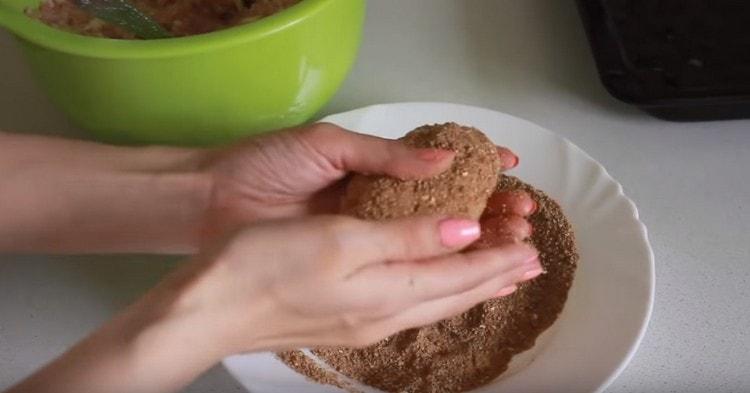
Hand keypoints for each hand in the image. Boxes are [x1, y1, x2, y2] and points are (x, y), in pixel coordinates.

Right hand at [176, 215, 540, 352]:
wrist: (208, 306)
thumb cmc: (265, 264)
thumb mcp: (342, 240)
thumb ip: (408, 238)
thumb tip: (466, 230)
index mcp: (387, 293)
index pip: (461, 276)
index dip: (499, 260)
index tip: (533, 248)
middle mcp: (382, 314)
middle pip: (454, 295)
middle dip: (496, 276)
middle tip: (531, 263)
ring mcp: (362, 321)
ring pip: (434, 301)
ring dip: (471, 285)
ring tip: (499, 277)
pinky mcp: (343, 317)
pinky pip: (410, 303)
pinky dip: (437, 290)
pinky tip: (434, 286)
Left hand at [199, 123, 526, 241]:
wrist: (212, 202)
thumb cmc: (266, 165)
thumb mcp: (329, 147)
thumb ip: (385, 156)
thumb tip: (446, 160)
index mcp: (377, 168)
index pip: (442, 167)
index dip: (479, 167)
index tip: (513, 168)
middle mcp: (381, 203)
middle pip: (448, 206)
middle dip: (491, 209)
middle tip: (524, 215)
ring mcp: (369, 236)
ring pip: (433, 239)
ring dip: (476, 241)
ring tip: (514, 242)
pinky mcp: (354, 264)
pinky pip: (403, 266)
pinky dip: (438, 268)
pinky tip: (470, 273)